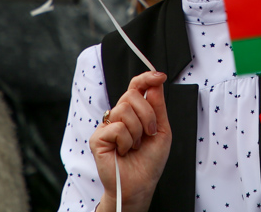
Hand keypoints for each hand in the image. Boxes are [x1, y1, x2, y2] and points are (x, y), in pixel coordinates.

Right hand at [90, 71, 171, 211]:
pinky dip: (126, 141)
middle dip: (148, 114)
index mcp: (135, 112)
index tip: (160, 76)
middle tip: (150, 133)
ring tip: (136, 145)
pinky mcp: (98, 138)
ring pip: (124, 109)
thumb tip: (156, 82)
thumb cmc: (149, 161)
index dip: (146, 77)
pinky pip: (116, 127)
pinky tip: (124, 151)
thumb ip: (158, 106)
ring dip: (138, 130)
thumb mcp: (162, 131)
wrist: (140, 184)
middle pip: (132, 95)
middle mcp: (119, 116)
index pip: (136, 87)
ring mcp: (107, 126)